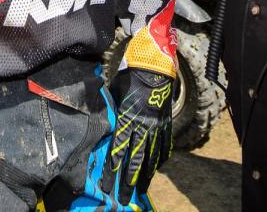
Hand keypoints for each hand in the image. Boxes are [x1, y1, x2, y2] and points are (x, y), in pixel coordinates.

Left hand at [100, 68, 174, 203]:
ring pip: (151, 156)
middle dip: (128, 180)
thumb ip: (110, 113)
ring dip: (146, 175)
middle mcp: (142, 126)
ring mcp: (156, 126)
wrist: (153, 68)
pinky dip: (161, 158)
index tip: (106, 185)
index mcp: (126, 119)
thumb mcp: (114, 95)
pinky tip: (157, 169)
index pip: (117, 149)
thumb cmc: (129, 79)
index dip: (111, 169)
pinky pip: (164, 145)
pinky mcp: (165, 123)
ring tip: (142, 190)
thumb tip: (100, 126)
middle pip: (135, 159)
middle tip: (123, 197)